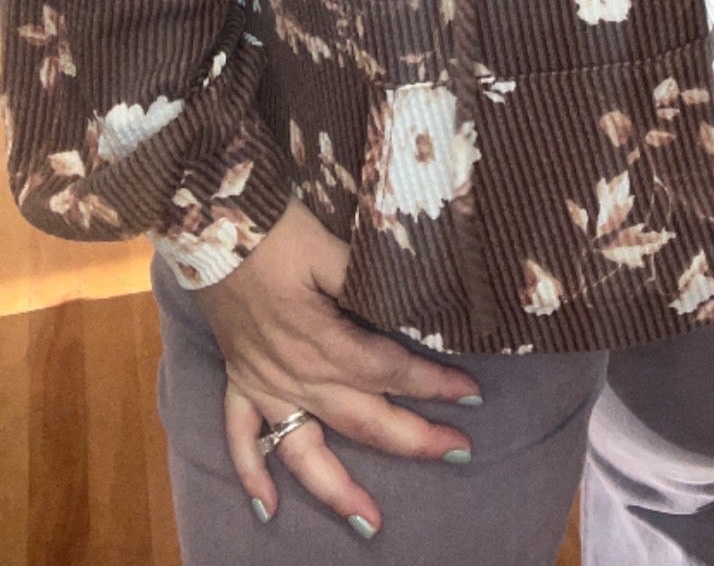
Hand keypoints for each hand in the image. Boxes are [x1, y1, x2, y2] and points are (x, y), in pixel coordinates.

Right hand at [194, 195, 481, 536]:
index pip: (389, 371)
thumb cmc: (275, 228)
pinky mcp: (239, 378)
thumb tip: (414, 302)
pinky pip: (241, 437)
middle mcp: (295, 374)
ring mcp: (264, 383)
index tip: (472, 395)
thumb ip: (369, 280)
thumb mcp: (329, 244)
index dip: (433, 384)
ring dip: (337, 489)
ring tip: (370, 523)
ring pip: (303, 450)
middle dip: (413, 440)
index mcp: (322, 340)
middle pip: (362, 419)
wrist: (209, 222)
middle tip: (458, 451)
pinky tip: (269, 508)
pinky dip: (252, 472)